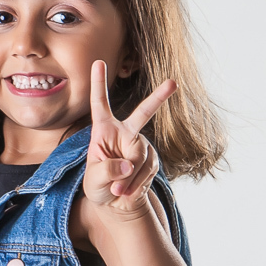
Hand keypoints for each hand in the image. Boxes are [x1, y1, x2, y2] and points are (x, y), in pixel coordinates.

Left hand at [83, 60, 174, 217]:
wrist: (115, 203)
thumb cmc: (99, 186)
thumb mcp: (93, 180)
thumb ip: (106, 170)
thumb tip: (128, 164)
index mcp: (104, 131)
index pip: (100, 104)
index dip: (98, 84)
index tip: (98, 62)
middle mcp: (125, 133)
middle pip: (143, 113)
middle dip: (158, 98)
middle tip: (172, 83)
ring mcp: (140, 146)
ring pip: (140, 157)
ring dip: (129, 178)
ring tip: (118, 191)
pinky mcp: (151, 161)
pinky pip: (147, 172)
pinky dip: (135, 186)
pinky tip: (126, 193)